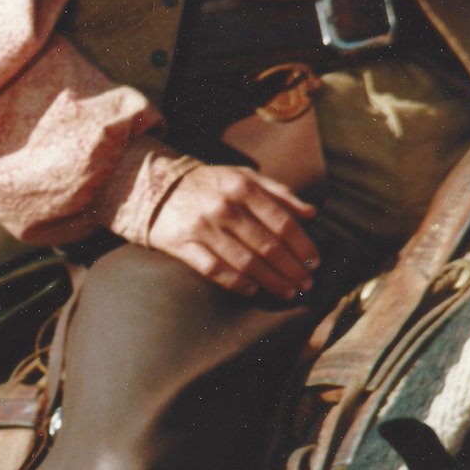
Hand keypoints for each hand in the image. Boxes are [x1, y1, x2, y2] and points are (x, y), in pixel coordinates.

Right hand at [149, 165, 319, 298]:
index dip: (302, 245)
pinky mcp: (183, 246)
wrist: (153, 188)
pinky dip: (236, 282)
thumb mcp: (242, 178)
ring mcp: (202, 228)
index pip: (282, 222)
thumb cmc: (208, 185)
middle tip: (307, 284)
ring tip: (287, 292)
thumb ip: (278, 192)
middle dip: (291, 268)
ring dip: (270, 280)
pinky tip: (253, 291)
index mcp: (242, 188)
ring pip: (245, 261)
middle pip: (267, 245)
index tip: (315, 261)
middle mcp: (224, 208)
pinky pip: (214, 269)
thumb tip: (312, 214)